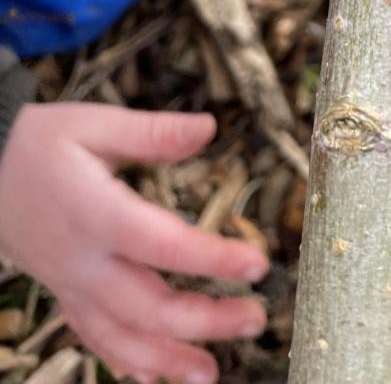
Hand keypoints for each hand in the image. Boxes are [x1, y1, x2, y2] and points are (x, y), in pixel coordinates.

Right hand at [0, 105, 268, 383]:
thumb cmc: (39, 143)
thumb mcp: (95, 125)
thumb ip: (154, 134)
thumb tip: (209, 127)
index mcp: (96, 214)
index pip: (163, 245)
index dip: (212, 260)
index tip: (258, 264)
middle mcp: (82, 261)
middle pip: (147, 305)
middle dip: (205, 321)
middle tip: (256, 318)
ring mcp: (70, 284)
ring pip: (120, 336)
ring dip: (168, 359)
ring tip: (213, 372)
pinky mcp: (63, 294)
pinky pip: (95, 338)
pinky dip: (127, 363)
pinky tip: (157, 378)